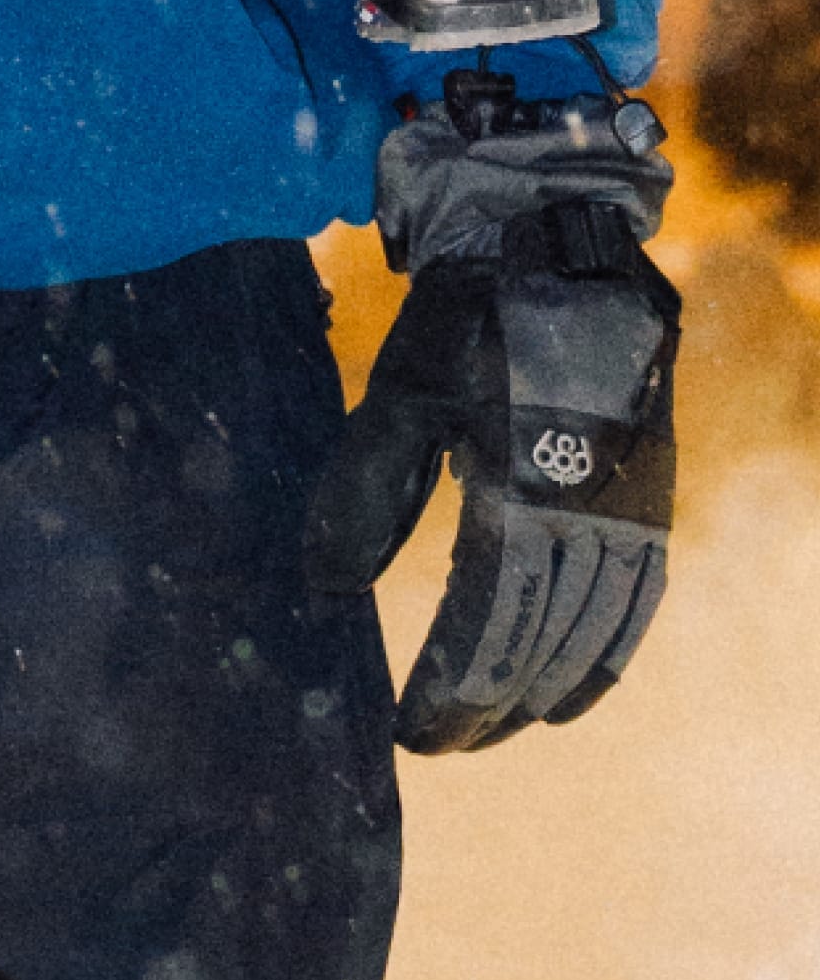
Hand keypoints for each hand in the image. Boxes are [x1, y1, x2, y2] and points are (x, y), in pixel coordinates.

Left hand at [306, 92, 678, 752]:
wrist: (562, 234)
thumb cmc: (466, 313)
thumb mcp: (400, 392)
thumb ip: (364, 491)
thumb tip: (325, 587)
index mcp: (525, 484)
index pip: (489, 621)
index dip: (450, 688)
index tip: (409, 735)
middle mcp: (594, 503)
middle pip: (544, 639)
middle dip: (488, 704)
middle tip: (439, 745)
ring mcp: (635, 498)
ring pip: (595, 627)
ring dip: (542, 691)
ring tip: (492, 731)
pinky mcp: (655, 487)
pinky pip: (639, 594)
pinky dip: (607, 654)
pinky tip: (571, 698)